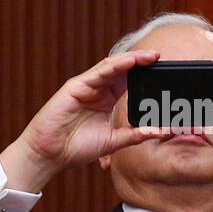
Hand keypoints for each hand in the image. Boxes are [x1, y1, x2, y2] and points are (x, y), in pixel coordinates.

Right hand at [1, 50, 164, 192]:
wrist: (50, 155)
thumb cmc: (77, 148)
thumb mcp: (113, 141)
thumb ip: (134, 135)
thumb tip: (159, 132)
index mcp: (106, 101)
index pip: (128, 82)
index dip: (143, 75)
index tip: (162, 73)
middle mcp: (97, 90)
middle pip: (122, 70)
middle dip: (140, 62)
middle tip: (159, 57)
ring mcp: (86, 86)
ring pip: (112, 67)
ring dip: (131, 60)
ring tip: (149, 56)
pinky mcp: (75, 87)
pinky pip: (98, 73)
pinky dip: (115, 66)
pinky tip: (130, 62)